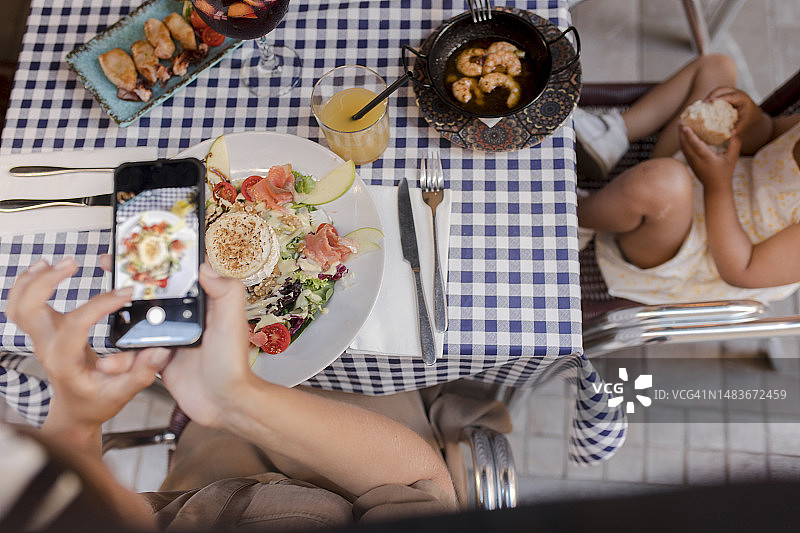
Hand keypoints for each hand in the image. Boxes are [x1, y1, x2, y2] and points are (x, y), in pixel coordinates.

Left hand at [6, 258, 167, 443]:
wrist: (75, 411)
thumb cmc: (95, 402)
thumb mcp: (122, 393)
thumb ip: (141, 373)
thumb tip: (158, 351)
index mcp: (64, 361)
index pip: (76, 325)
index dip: (100, 305)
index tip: (125, 294)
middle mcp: (48, 347)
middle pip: (29, 308)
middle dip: (47, 281)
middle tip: (73, 263)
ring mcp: (42, 339)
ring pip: (19, 304)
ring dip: (32, 279)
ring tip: (54, 262)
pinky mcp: (44, 332)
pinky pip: (22, 305)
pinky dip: (28, 284)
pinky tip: (43, 269)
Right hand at [96, 256, 254, 428]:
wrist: (223, 403)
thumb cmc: (232, 363)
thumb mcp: (231, 320)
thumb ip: (224, 290)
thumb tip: (204, 265)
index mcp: (203, 302)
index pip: (179, 273)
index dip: (158, 258)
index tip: (137, 248)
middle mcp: (186, 316)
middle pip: (152, 293)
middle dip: (129, 282)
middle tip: (108, 268)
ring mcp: (170, 336)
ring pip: (138, 322)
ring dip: (118, 320)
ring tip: (101, 319)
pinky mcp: (158, 358)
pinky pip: (133, 352)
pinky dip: (120, 355)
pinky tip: (110, 360)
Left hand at [679, 124, 740, 192]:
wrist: (715, 187)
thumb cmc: (725, 172)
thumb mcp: (732, 158)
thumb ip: (734, 144)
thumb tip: (735, 131)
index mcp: (706, 158)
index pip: (696, 146)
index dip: (690, 136)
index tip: (685, 127)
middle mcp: (696, 160)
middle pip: (685, 145)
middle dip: (681, 132)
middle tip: (680, 120)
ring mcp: (691, 162)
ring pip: (683, 147)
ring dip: (680, 135)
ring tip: (679, 124)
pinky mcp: (690, 163)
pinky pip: (684, 150)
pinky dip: (682, 141)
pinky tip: (682, 134)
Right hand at [706, 87, 762, 136]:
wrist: (751, 113)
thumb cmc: (748, 118)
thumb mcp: (745, 123)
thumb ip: (739, 128)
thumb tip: (732, 136)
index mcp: (741, 98)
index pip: (730, 96)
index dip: (720, 98)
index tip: (710, 102)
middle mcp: (735, 92)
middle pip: (720, 90)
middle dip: (710, 96)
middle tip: (702, 105)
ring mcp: (728, 92)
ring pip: (716, 91)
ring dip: (707, 98)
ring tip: (700, 106)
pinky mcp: (723, 94)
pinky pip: (714, 94)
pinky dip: (708, 100)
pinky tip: (702, 107)